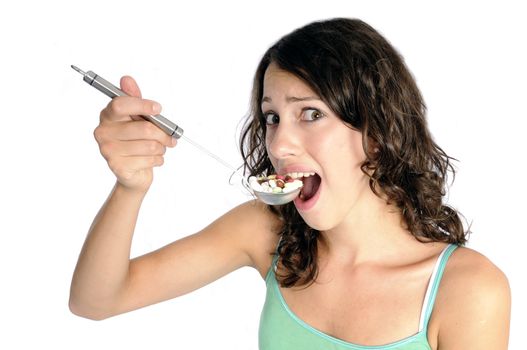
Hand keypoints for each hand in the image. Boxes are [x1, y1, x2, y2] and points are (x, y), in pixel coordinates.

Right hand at [94, 76, 175, 192]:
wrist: (134, 172)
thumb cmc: (137, 141)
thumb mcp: (138, 118)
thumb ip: (135, 100)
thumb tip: (126, 79)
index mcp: (107, 115)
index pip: (120, 105)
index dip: (142, 105)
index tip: (158, 109)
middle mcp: (103, 132)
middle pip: (144, 128)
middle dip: (163, 134)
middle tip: (170, 138)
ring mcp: (108, 150)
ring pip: (150, 145)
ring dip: (162, 148)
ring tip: (159, 149)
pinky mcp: (117, 166)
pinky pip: (149, 160)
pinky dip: (158, 160)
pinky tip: (152, 160)